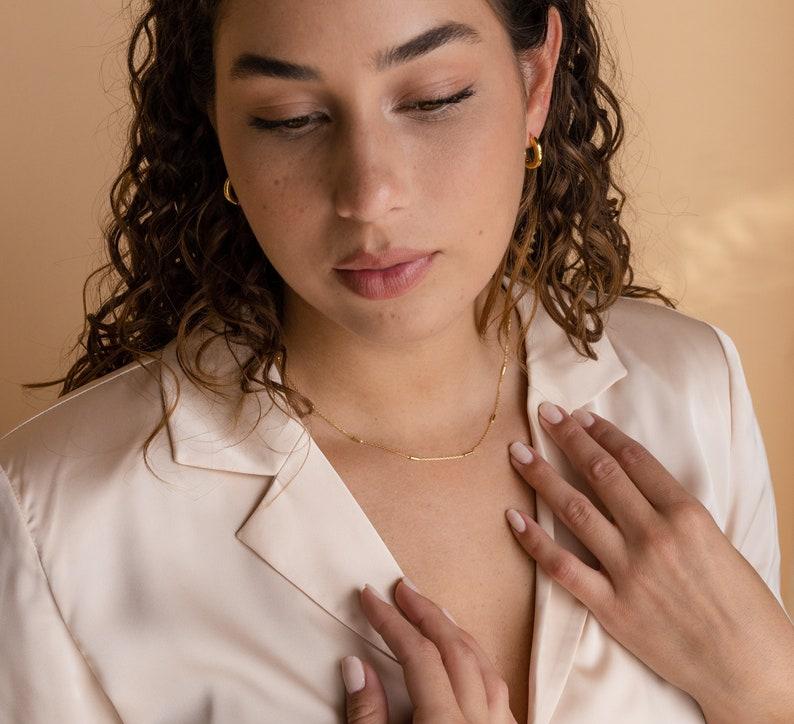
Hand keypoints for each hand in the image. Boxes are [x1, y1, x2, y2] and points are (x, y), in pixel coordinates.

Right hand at [340, 578, 517, 723]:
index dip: (391, 621)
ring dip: (456, 633)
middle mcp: (478, 723)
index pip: (417, 655)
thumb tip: (356, 665)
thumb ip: (367, 714)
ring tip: (432, 613)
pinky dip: (479, 663)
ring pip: (485, 666)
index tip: (370, 597)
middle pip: (456, 649)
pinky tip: (466, 657)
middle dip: (427, 613)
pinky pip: (499, 690)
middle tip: (403, 589)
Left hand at [504, 402, 793, 721]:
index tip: (580, 416)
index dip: (602, 433)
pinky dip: (534, 541)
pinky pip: (562, 567)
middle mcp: (654, 536)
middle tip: (543, 413)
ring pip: (574, 510)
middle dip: (567, 438)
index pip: (634, 459)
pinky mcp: (611, 607)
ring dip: (542, 477)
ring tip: (519, 453)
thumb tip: (633, 483)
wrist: (748, 668)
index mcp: (687, 514)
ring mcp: (629, 571)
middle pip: (600, 474)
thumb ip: (674, 512)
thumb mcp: (717, 541)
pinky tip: (514, 518)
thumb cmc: (742, 604)